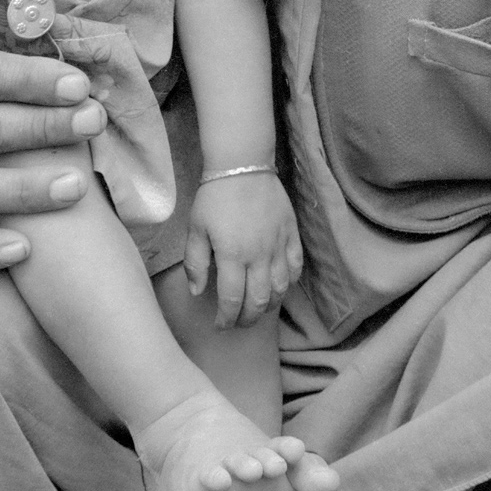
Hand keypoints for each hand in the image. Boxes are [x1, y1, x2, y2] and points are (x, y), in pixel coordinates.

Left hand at [184, 172, 302, 327]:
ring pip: (280, 289)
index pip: (231, 300)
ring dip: (268, 306)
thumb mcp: (195, 228)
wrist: (243, 166)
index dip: (226, 318)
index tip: (220, 324)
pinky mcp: (291, 235)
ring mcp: (278, 246)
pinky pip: (296, 268)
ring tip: (257, 310)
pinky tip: (279, 286)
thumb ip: (195, 263)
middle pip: (258, 301)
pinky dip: (289, 283)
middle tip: (238, 323)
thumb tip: (197, 292)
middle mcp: (259, 256)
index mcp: (232, 256)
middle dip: (247, 319)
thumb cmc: (214, 197)